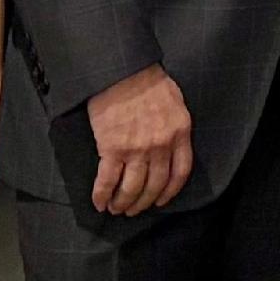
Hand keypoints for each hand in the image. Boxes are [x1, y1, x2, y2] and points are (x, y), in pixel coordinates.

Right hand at [82, 62, 194, 216]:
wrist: (123, 70)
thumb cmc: (148, 79)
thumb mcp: (175, 101)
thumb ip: (175, 126)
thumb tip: (171, 143)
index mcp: (179, 133)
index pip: (180, 172)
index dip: (170, 191)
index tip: (161, 200)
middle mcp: (161, 146)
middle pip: (155, 185)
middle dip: (143, 202)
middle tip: (134, 210)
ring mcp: (137, 150)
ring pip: (132, 188)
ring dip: (123, 203)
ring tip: (116, 209)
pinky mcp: (112, 149)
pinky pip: (107, 181)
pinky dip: (102, 195)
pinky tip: (99, 203)